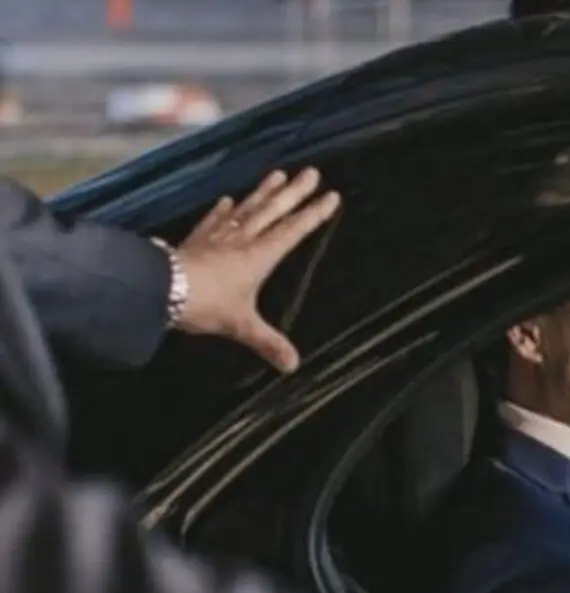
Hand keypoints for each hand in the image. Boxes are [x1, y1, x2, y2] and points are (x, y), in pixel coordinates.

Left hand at [174, 168, 340, 372]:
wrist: (161, 287)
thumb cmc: (206, 303)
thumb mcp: (241, 325)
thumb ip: (268, 342)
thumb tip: (293, 366)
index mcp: (259, 257)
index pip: (293, 231)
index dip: (313, 214)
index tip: (331, 196)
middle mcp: (242, 240)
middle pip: (273, 210)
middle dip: (294, 192)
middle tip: (311, 172)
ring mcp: (219, 236)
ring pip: (248, 208)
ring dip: (264, 191)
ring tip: (278, 174)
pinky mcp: (198, 239)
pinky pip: (215, 219)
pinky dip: (223, 209)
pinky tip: (228, 200)